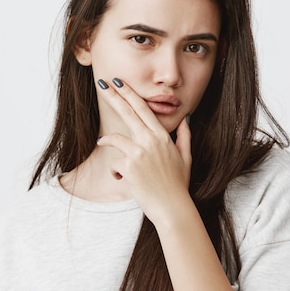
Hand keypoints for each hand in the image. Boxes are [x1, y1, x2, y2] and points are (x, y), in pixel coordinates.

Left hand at [95, 78, 191, 222]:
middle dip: (114, 96)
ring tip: (102, 141)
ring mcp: (139, 153)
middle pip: (128, 112)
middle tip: (103, 83)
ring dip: (107, 140)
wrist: (172, 207)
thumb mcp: (186, 157)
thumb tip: (186, 119)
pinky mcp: (129, 167)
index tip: (120, 83)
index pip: (144, 109)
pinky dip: (115, 171)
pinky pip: (114, 163)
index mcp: (163, 136)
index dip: (130, 94)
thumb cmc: (178, 184)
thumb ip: (185, 136)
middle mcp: (150, 141)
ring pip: (114, 138)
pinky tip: (122, 179)